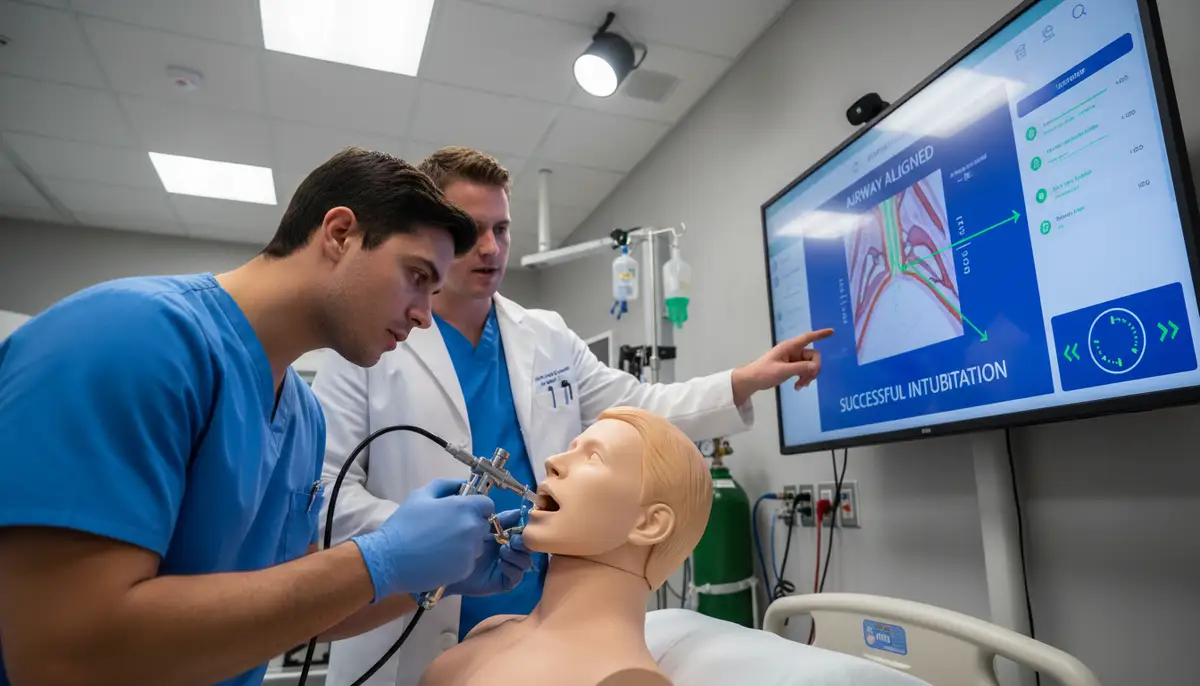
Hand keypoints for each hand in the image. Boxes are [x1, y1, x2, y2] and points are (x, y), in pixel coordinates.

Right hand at [351, 478, 493, 601]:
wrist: (389, 559)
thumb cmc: (404, 525)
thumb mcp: (420, 495)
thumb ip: (446, 485)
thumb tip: (463, 484)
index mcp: (464, 507)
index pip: (487, 505)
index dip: (477, 509)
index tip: (462, 514)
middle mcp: (472, 528)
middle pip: (483, 526)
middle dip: (471, 527)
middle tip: (448, 531)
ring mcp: (470, 550)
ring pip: (477, 545)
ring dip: (466, 545)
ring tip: (441, 546)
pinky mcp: (466, 569)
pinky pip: (469, 562)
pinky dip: (459, 562)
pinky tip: (440, 560)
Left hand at [445, 509, 533, 597]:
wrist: (447, 566)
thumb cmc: (463, 545)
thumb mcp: (483, 528)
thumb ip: (502, 520)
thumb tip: (519, 512)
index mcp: (507, 538)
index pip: (525, 533)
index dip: (528, 529)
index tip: (525, 525)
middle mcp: (510, 553)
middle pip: (529, 548)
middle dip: (524, 542)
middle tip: (513, 539)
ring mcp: (508, 568)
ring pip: (526, 562)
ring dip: (517, 555)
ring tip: (503, 551)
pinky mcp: (504, 583)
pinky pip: (517, 577)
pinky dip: (512, 568)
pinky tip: (501, 563)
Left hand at [731, 329, 834, 405]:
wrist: (752, 380)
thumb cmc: (764, 372)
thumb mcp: (782, 371)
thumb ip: (800, 368)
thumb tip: (816, 367)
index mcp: (789, 347)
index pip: (808, 338)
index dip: (820, 334)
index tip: (832, 332)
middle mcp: (792, 351)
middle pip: (812, 356)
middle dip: (813, 369)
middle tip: (807, 381)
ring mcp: (792, 359)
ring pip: (809, 365)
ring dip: (808, 376)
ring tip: (800, 386)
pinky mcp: (791, 367)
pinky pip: (804, 370)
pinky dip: (803, 378)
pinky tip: (797, 387)